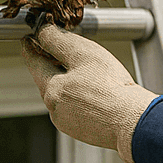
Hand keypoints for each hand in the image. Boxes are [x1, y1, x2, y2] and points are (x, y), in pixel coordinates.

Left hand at [21, 24, 158, 162]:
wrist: (133, 121)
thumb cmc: (112, 87)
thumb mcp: (83, 53)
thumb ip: (58, 40)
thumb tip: (41, 31)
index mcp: (51, 88)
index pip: (33, 62)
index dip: (31, 47)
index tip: (29, 39)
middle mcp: (55, 108)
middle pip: (48, 80)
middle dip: (53, 66)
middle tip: (65, 53)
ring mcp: (69, 122)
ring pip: (64, 96)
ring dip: (70, 84)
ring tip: (91, 76)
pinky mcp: (84, 131)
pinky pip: (78, 110)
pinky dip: (83, 100)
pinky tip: (99, 96)